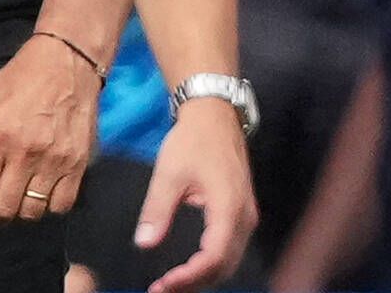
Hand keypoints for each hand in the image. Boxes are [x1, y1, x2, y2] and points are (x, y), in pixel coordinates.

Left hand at [0, 34, 98, 242]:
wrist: (65, 65)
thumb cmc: (15, 82)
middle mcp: (25, 152)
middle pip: (3, 208)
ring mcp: (55, 161)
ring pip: (32, 212)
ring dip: (17, 214)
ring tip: (11, 198)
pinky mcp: (79, 165)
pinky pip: (61, 207)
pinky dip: (46, 209)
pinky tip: (38, 194)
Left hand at [133, 99, 258, 292]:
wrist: (215, 116)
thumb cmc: (192, 141)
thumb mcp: (169, 173)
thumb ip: (158, 210)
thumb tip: (144, 243)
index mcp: (229, 210)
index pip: (214, 257)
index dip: (190, 277)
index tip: (163, 285)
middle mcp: (245, 219)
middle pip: (225, 266)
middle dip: (195, 283)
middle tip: (161, 290)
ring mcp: (246, 217)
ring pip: (230, 261)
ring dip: (203, 277)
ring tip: (172, 284)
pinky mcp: (241, 214)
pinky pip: (230, 249)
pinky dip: (211, 264)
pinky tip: (190, 268)